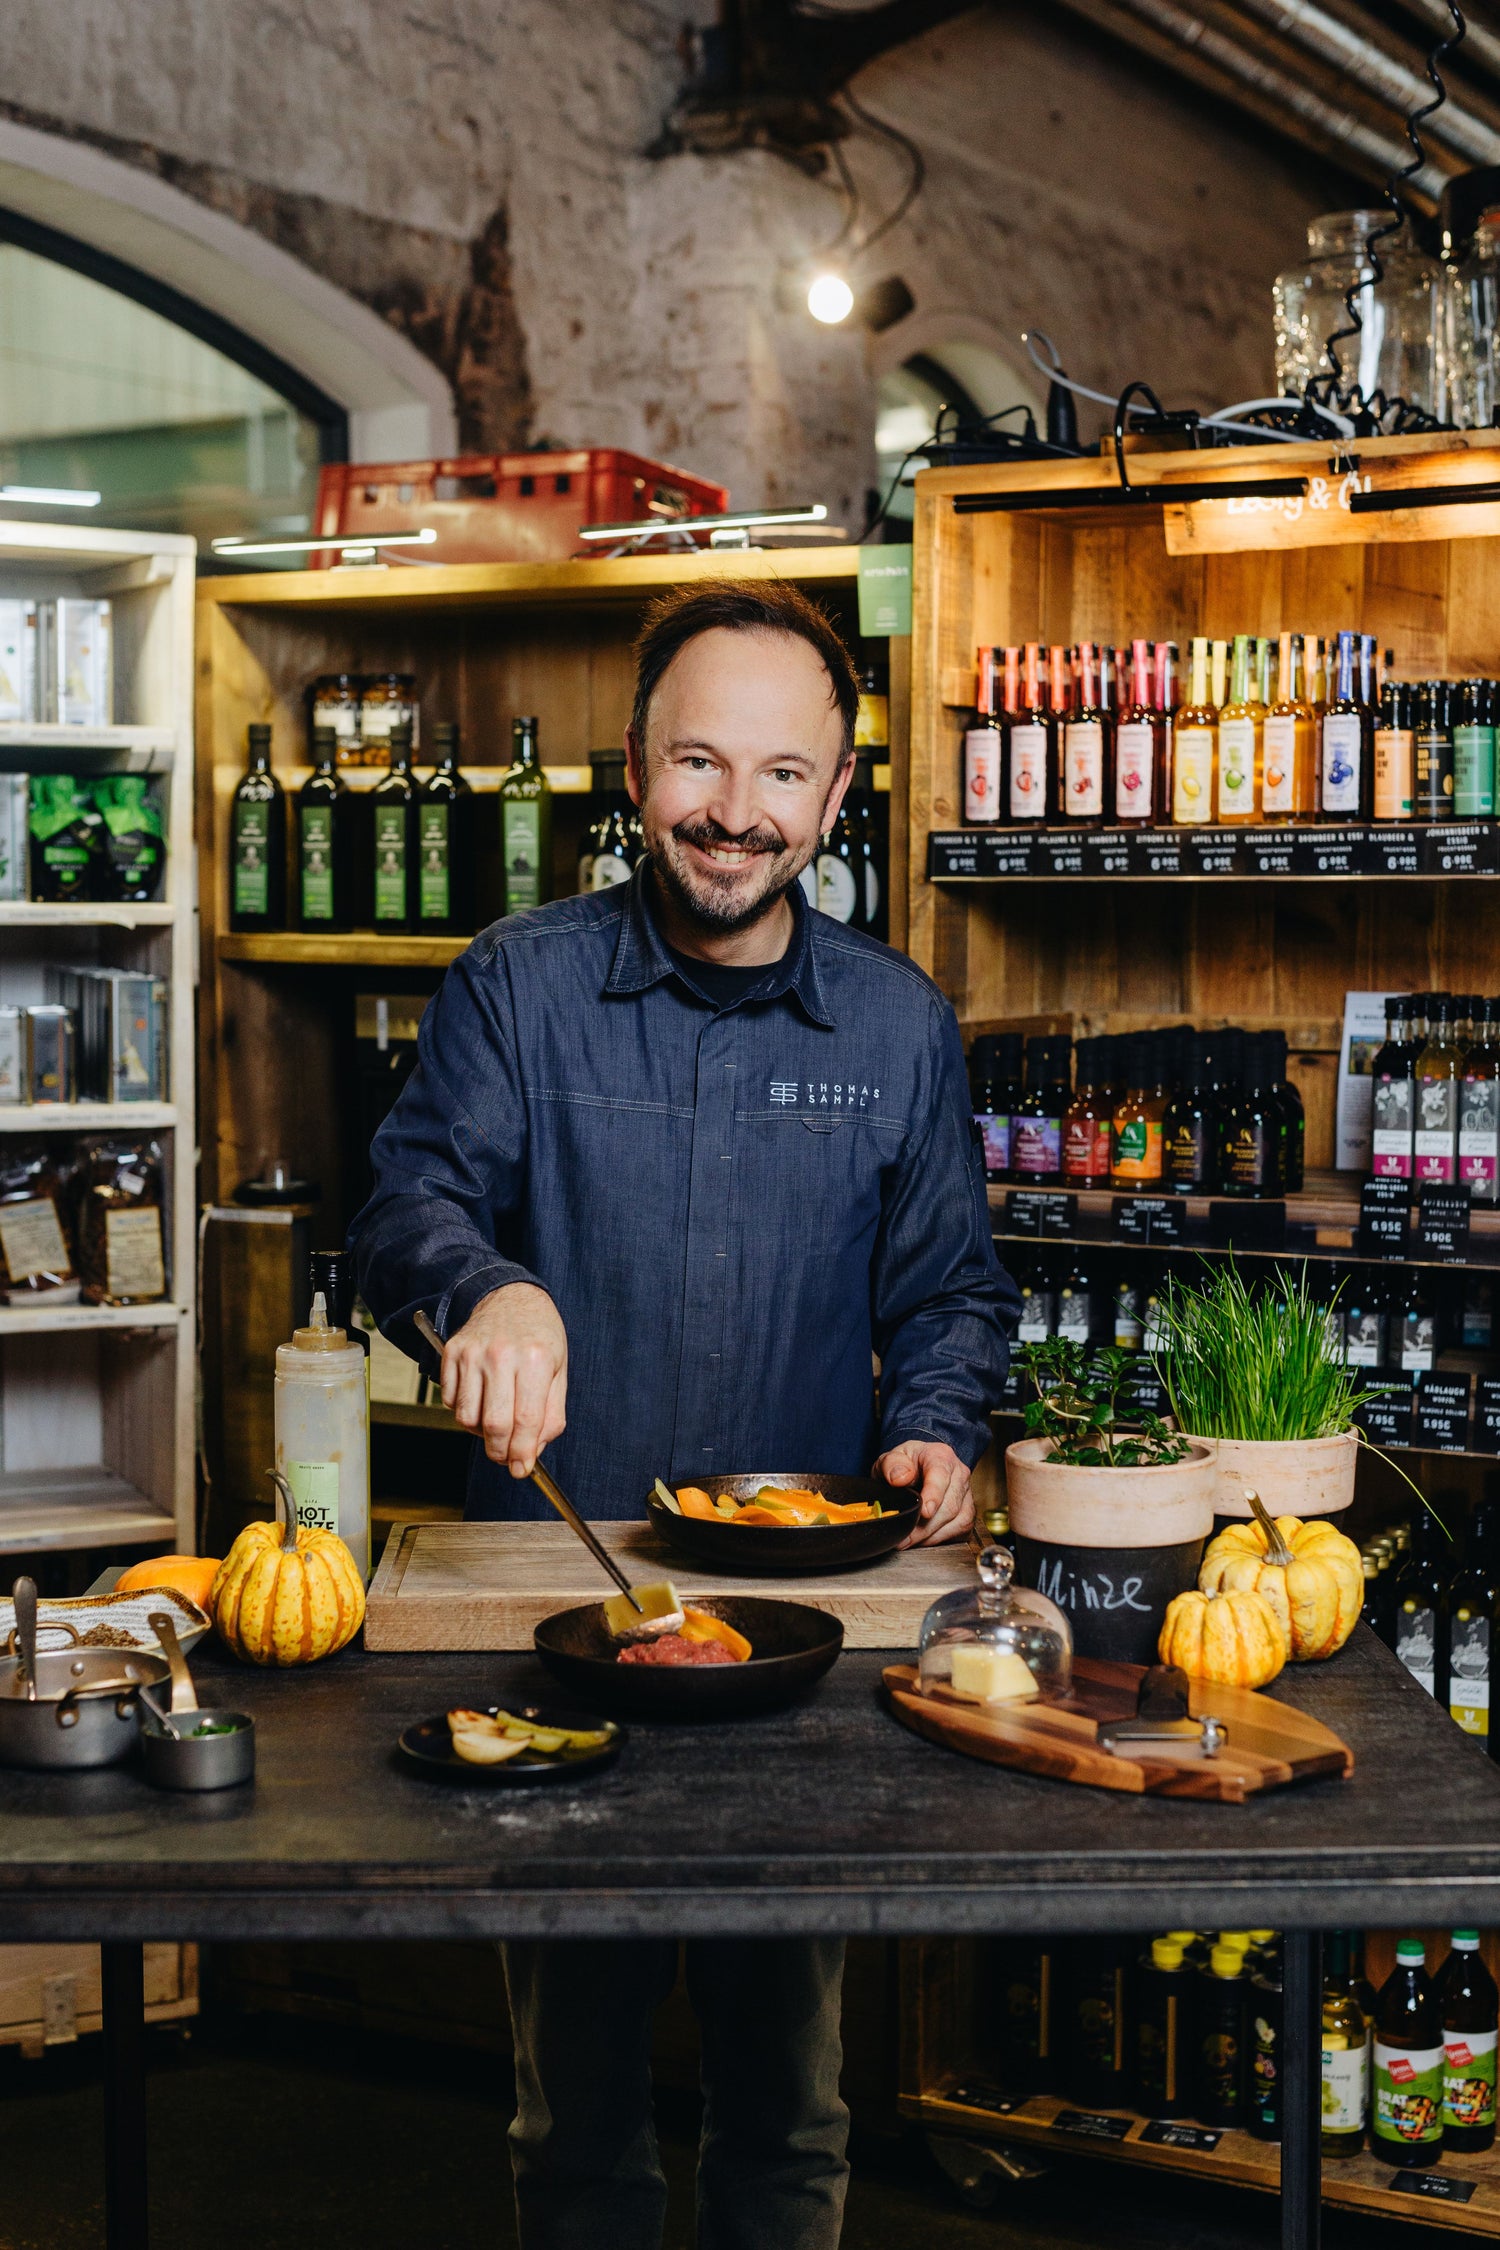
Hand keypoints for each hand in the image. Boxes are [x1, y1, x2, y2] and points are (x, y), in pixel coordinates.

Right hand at [438, 1283, 567, 1476]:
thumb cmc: (539, 1336)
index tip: (521, 1468)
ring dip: (480, 1432)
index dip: (523, 1452)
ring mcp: (473, 1352)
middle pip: (494, 1423)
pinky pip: (449, 1401)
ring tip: (495, 1420)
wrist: (510, 1296)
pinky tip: (480, 1399)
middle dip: (500, 1451)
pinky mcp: (452, 1352)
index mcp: (536, 1359)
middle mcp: (502, 1354)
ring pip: (466, 1417)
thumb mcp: (559, 1371)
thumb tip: (532, 1452)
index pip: (526, 1419)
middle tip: (506, 1456)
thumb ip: (551, 1415)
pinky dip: (463, 1410)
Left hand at [873, 1440, 973, 1545]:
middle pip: (949, 1506)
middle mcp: (959, 1474)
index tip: (925, 1512)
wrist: (916, 1470)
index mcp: (940, 1456)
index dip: (934, 1495)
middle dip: (925, 1527)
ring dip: (931, 1535)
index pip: (941, 1476)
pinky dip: (939, 1539)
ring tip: (909, 1540)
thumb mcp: (890, 1459)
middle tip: (904, 1538)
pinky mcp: (968, 1513)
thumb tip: (899, 1478)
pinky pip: (959, 1532)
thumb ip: (891, 1465)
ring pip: (957, 1522)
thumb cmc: (905, 1465)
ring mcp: (966, 1495)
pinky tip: (922, 1539)